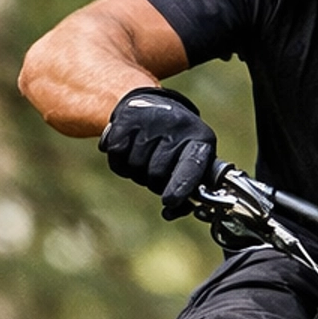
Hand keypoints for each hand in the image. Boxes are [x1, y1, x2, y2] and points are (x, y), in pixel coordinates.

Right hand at [98, 88, 216, 218]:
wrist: (157, 105)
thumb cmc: (178, 148)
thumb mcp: (191, 165)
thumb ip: (186, 194)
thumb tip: (170, 213)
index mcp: (201, 140)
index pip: (191, 166)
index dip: (180, 186)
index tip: (169, 201)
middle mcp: (178, 125)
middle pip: (156, 173)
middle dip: (152, 182)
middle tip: (154, 171)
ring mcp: (152, 118)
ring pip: (134, 165)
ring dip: (135, 171)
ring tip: (143, 157)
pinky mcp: (127, 115)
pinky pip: (116, 153)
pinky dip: (118, 161)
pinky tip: (127, 150)